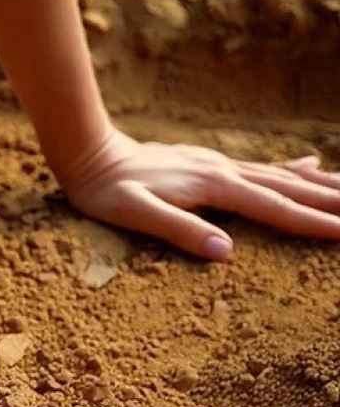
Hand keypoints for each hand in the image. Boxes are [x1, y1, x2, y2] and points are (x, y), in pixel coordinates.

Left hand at [55, 129, 339, 260]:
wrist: (90, 155)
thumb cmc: (106, 191)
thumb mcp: (134, 213)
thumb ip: (178, 229)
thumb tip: (224, 251)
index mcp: (214, 187)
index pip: (274, 208)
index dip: (311, 223)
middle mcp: (225, 172)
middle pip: (291, 189)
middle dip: (332, 202)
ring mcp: (220, 166)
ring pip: (284, 177)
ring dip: (323, 185)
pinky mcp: (211, 165)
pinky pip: (264, 169)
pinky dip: (294, 170)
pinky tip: (314, 165)